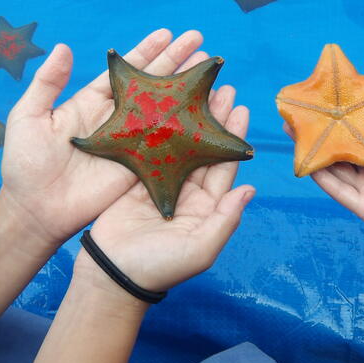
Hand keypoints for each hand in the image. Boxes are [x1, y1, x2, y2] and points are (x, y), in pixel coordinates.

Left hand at [0, 29, 210, 249]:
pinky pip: (168, 144)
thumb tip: (63, 47)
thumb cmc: (25, 163)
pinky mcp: (141, 166)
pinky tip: (206, 112)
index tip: (168, 34)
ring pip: (166, 110)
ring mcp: (133, 141)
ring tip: (208, 72)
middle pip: (153, 84)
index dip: (148, 52)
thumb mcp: (29, 117)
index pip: (127, 70)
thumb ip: (47, 83)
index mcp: (94, 102)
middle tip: (199, 42)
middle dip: (176, 62)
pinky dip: (188, 128)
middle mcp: (119, 118)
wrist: (36, 209)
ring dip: (187, 91)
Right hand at [74, 84, 254, 295]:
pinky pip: (151, 149)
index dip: (232, 136)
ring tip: (192, 89)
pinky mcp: (137, 180)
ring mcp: (162, 183)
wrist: (113, 274)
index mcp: (207, 207)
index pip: (223, 164)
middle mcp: (188, 192)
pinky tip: (162, 105)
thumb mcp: (201, 248)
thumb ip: (226, 219)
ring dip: (186, 117)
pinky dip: (158, 127)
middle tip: (221, 88)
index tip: (240, 108)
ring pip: (178, 143)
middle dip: (212, 118)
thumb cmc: (161, 266)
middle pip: (203, 147)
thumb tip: (250, 189)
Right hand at [296, 127, 363, 272]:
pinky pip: (337, 189)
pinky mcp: (362, 206)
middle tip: (299, 113)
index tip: (328, 103)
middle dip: (320, 132)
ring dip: (313, 150)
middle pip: (340, 149)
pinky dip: (320, 176)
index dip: (345, 121)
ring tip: (293, 130)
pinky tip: (307, 160)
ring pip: (332, 168)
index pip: (360, 135)